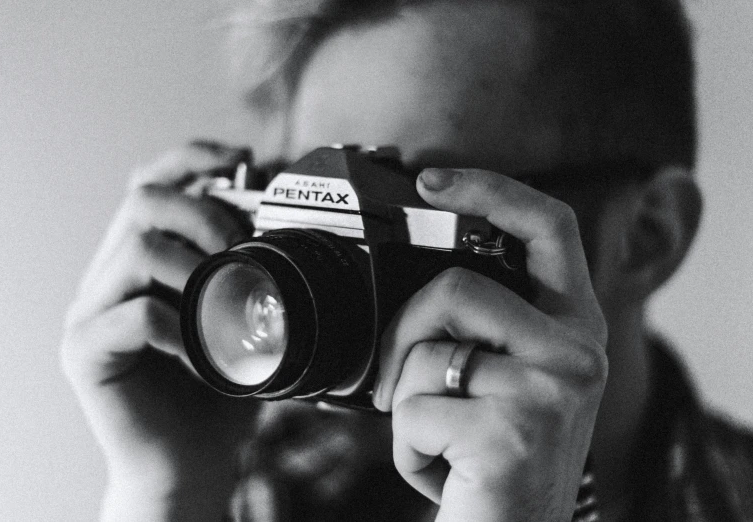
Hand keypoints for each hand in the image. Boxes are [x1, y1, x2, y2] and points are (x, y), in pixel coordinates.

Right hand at [61, 141, 257, 519]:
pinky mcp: (85, 351)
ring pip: (137, 248)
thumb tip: (275, 216)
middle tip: (240, 251)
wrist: (191, 461)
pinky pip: (134, 315)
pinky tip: (202, 352)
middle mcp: (110, 276)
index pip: (152, 183)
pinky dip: (183, 327)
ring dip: (197, 269)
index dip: (191, 158)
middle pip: (142, 200)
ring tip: (226, 304)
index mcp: (143, 260)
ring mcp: (91, 311)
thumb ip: (248, 269)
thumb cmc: (220, 387)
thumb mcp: (244, 317)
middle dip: (204, 213)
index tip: (242, 159)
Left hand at [373, 168, 607, 520]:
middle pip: (459, 287)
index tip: (430, 180)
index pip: (548, 227)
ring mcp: (550, 392)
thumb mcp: (504, 380)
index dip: (492, 189)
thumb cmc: (495, 457)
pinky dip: (405, 447)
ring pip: (428, 352)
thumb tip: (415, 292)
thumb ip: (481, 329)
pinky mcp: (512, 434)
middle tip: (393, 379)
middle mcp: (576, 353)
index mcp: (572, 327)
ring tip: (433, 437)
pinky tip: (438, 470)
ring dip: (403, 400)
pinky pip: (415, 411)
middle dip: (404, 331)